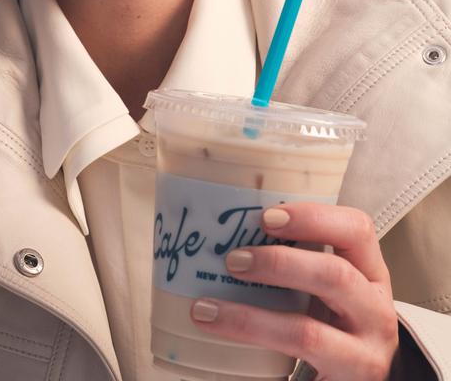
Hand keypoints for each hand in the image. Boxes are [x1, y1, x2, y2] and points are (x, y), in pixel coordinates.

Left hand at [190, 202, 398, 380]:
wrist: (359, 378)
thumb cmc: (336, 319)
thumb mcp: (331, 285)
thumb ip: (299, 257)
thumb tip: (226, 231)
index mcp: (371, 273)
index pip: (357, 230)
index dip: (312, 218)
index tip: (266, 217)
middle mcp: (376, 311)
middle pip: (335, 276)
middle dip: (279, 264)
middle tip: (233, 260)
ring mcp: (363, 355)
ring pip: (307, 333)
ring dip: (250, 320)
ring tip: (206, 309)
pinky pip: (296, 373)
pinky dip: (251, 355)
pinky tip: (221, 343)